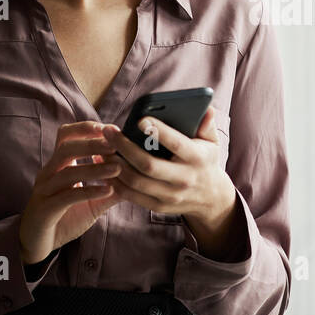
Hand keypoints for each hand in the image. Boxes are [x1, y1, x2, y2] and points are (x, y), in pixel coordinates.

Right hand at [18, 121, 125, 264]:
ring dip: (94, 168)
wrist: (37, 244)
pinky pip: (67, 196)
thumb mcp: (92, 202)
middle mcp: (49, 173)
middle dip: (92, 143)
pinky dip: (88, 191)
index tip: (111, 130)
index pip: (66, 136)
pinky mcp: (45, 209)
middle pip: (66, 148)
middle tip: (116, 145)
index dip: (86, 129)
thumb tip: (136, 178)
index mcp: (58, 166)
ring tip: (118, 168)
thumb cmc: (65, 218)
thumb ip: (111, 189)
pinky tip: (107, 191)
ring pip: (67, 171)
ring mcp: (45, 190)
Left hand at [100, 108, 235, 226]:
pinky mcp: (159, 206)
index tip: (141, 120)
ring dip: (115, 165)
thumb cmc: (205, 161)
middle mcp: (184, 179)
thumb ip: (207, 125)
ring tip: (102, 148)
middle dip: (124, 147)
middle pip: (148, 164)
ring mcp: (170, 195)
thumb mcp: (212, 142)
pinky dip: (115, 182)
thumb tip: (207, 109)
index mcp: (197, 159)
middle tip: (108, 131)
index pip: (177, 144)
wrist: (211, 198)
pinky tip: (106, 167)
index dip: (159, 132)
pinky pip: (131, 195)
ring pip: (135, 181)